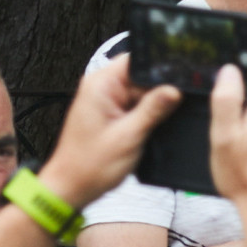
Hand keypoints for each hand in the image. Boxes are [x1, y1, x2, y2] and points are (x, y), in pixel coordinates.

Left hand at [40, 55, 181, 208]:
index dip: (160, 71)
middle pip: (141, 77)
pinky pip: (132, 106)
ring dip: (147, 110)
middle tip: (153, 120)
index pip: (137, 59)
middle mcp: (100, 86)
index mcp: (101, 84)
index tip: (175, 88)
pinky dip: (140, 118)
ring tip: (139, 130)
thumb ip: (153, 110)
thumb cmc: (89, 166)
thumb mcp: (129, 137)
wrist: (71, 187)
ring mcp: (103, 99)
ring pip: (140, 93)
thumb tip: (174, 89)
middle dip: (155, 95)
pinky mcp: (107, 112)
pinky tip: (138, 132)